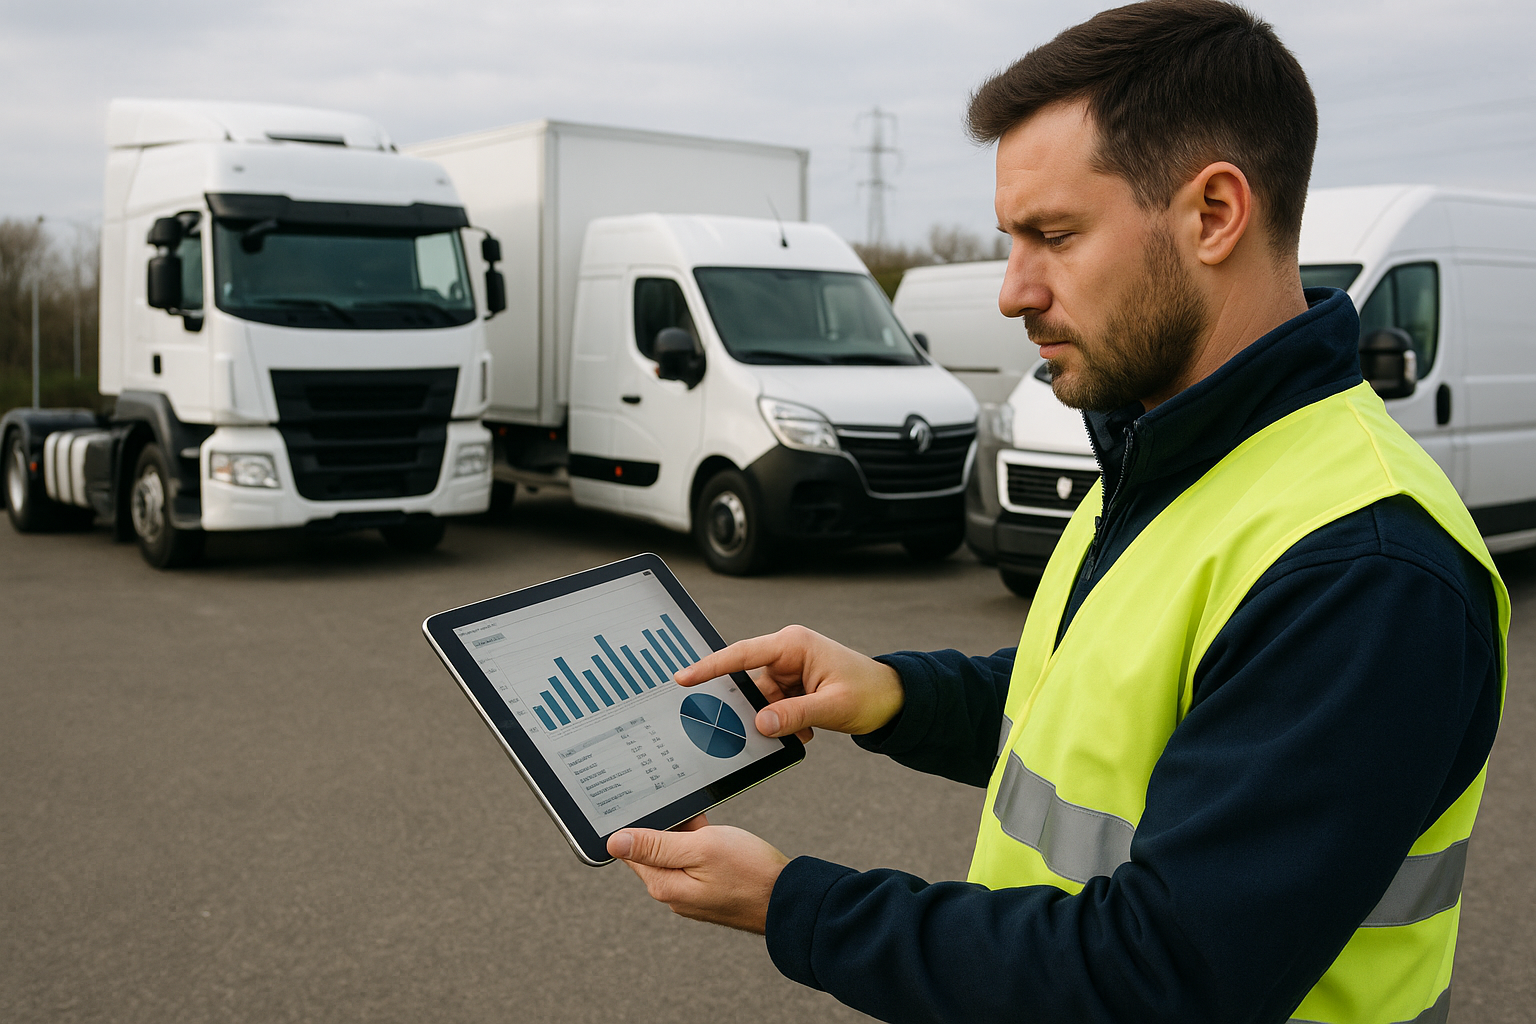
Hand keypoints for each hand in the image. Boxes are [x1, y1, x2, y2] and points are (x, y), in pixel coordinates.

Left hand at [607, 814, 788, 933]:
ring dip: (690, 836)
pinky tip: (722, 840)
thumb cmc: (750, 872)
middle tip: (696, 821)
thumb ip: (656, 844)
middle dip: (671, 829)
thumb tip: (615, 842)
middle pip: (655, 851)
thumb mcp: (700, 847)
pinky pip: (696, 864)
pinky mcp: (709, 893)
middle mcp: (674, 894)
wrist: (789, 899)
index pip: (633, 850)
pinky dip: (704, 847)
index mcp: (664, 885)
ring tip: (713, 831)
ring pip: (678, 854)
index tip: (660, 810)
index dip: (643, 824)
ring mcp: (692, 896)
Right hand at [674, 625, 904, 740]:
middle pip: (751, 682)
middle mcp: (787, 652)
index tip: (683, 677)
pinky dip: (784, 722)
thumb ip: (794, 714)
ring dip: (776, 720)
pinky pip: (775, 706)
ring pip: (762, 699)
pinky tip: (805, 733)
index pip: (742, 654)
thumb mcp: (831, 707)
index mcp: (793, 645)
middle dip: (755, 709)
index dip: (710, 666)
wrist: (894, 700)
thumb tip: (760, 724)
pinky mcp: (795, 684)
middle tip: (753, 732)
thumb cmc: (869, 694)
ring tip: (801, 734)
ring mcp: (790, 669)